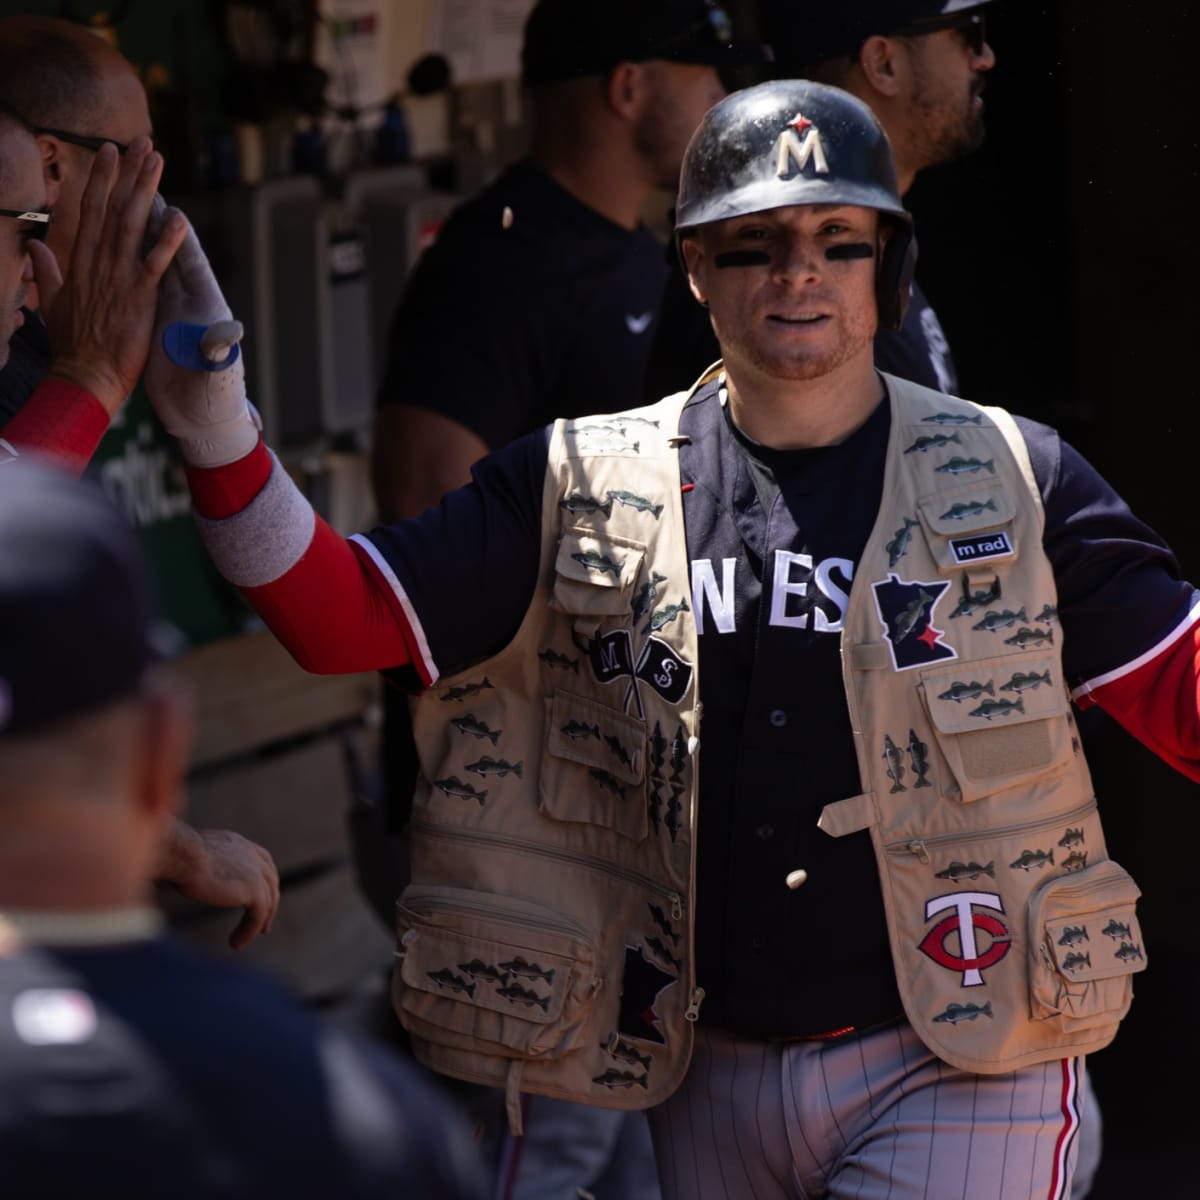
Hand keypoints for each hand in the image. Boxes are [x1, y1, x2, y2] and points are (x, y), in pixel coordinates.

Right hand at [32, 137, 186, 415]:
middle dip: (127, 172)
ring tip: (158, 160)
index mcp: (79, 261)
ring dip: (146, 190)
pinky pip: (155, 263)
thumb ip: (45, 271)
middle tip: (142, 141)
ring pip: (132, 223)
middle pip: (112, 207)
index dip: (102, 179)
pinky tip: (179, 217)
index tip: (110, 152)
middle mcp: (98, 262)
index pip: (91, 210)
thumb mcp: (50, 301)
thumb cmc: (71, 344)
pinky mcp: (137, 297)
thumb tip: (34, 246)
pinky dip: (166, 240)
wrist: (83, 374)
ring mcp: (118, 277)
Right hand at [142, 197, 260, 465]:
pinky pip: (139, 283)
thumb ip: (221, 348)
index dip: (179, 234)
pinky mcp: (153, 321)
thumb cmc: (214, 394)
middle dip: (154, 215)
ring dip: (137, 228)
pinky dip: (127, 262)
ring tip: (124, 198)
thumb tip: (230, 332)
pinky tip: (110, 245)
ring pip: (148, 257)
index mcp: (205, 305)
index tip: (169, 205)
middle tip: (142, 177)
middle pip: (168, 249)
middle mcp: (188, 301)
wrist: (200, 418)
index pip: (191, 260)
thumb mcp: (216, 370)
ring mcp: (169, 308)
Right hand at [156, 819, 280, 949]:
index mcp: (235, 843)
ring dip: (259, 921)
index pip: (260, 859)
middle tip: (262, 924)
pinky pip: (258, 914)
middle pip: (270, 878)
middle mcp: (249, 853)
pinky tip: (235, 943)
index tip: (259, 897)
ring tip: (241, 940)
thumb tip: (165, 883)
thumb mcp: (183, 859)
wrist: (179, 854)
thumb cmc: (169, 855)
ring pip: (267, 899)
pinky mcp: (253, 888)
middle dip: (269, 901)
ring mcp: (254, 870)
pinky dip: (249, 930)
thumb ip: (187, 869)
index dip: (262, 879)